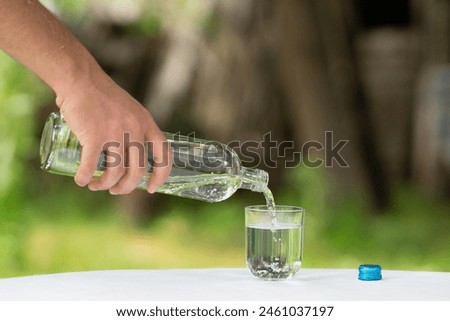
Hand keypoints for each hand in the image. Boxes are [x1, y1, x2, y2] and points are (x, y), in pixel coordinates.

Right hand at [56, 72, 171, 194]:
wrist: (81, 79)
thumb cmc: (103, 97)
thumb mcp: (130, 111)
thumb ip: (134, 131)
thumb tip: (130, 160)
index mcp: (147, 123)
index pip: (164, 155)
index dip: (161, 175)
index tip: (150, 188)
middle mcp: (135, 129)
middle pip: (138, 171)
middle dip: (126, 187)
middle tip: (115, 190)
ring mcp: (115, 133)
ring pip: (116, 173)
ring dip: (105, 185)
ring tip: (95, 185)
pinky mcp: (94, 136)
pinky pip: (91, 166)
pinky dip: (85, 177)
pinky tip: (81, 180)